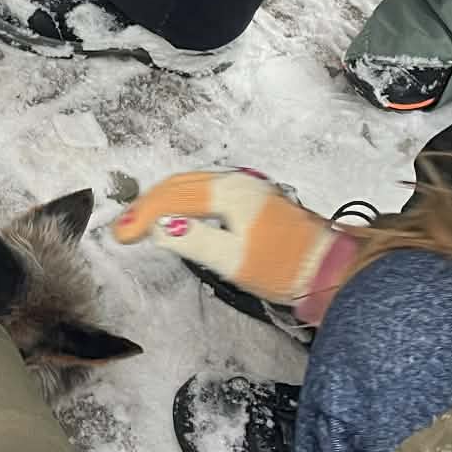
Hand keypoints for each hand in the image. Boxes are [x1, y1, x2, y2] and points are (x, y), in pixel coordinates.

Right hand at [113, 168, 357, 321]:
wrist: (330, 269)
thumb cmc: (283, 266)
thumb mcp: (232, 258)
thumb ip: (193, 240)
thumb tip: (160, 227)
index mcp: (229, 191)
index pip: (173, 196)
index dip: (143, 213)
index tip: (121, 235)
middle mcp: (236, 181)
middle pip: (180, 184)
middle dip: (148, 204)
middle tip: (124, 227)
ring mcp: (247, 188)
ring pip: (193, 186)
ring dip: (164, 201)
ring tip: (142, 222)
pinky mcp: (253, 200)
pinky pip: (206, 192)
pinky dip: (183, 202)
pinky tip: (176, 217)